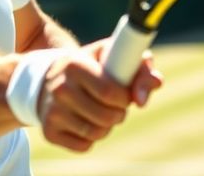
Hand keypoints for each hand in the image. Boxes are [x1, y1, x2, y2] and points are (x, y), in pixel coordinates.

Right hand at [36, 41, 161, 151]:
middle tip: (113, 105)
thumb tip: (157, 82)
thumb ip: (139, 65)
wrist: (46, 80)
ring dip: (107, 126)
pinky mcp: (49, 131)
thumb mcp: (109, 57)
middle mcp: (60, 88)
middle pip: (107, 116)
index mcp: (74, 65)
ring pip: (97, 133)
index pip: (111, 93)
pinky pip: (84, 146)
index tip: (124, 94)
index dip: (125, 98)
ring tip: (100, 112)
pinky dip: (91, 138)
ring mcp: (52, 111)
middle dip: (119, 113)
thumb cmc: (89, 66)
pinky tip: (84, 121)